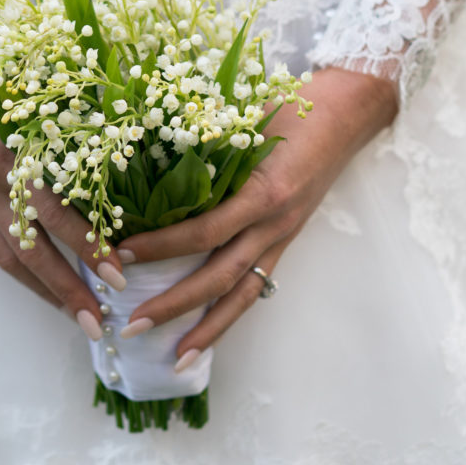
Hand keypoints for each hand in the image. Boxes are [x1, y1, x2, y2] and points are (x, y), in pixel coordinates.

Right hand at [0, 48, 125, 339]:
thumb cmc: (0, 68)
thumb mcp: (38, 87)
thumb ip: (76, 119)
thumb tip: (127, 146)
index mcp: (9, 153)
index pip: (54, 214)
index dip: (88, 245)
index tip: (119, 272)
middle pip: (29, 249)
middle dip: (67, 288)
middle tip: (100, 320)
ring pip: (7, 257)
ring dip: (44, 290)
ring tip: (78, 317)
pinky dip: (20, 272)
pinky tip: (45, 288)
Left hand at [117, 68, 397, 366]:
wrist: (346, 112)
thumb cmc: (292, 106)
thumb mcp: (245, 118)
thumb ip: (205, 144)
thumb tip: (143, 161)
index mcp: (262, 191)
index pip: (204, 230)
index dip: (161, 246)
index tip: (119, 253)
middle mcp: (274, 223)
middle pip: (218, 276)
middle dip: (173, 305)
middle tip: (130, 326)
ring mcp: (282, 237)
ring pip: (241, 294)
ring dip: (206, 329)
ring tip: (173, 357)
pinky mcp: (286, 243)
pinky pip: (256, 285)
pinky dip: (229, 312)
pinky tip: (204, 332)